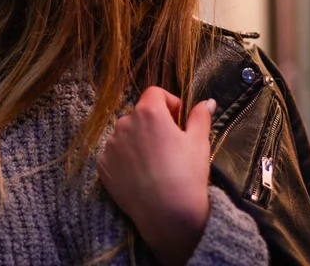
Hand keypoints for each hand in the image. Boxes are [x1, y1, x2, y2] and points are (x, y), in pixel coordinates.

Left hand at [97, 86, 215, 265]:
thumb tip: (207, 101)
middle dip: (153, 123)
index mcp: (149, 112)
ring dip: (138, 140)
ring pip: (126, 133)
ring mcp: (111, 145)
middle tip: (168, 146)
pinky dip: (126, 158)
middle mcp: (125, 123)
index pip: (155, 93)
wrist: (168, 216)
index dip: (169, 103)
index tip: (178, 121)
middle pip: (140, 113)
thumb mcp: (199, 142)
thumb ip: (200, 116)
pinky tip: (141, 174)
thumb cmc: (187, 175)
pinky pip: (115, 153)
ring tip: (155, 163)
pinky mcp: (103, 164)